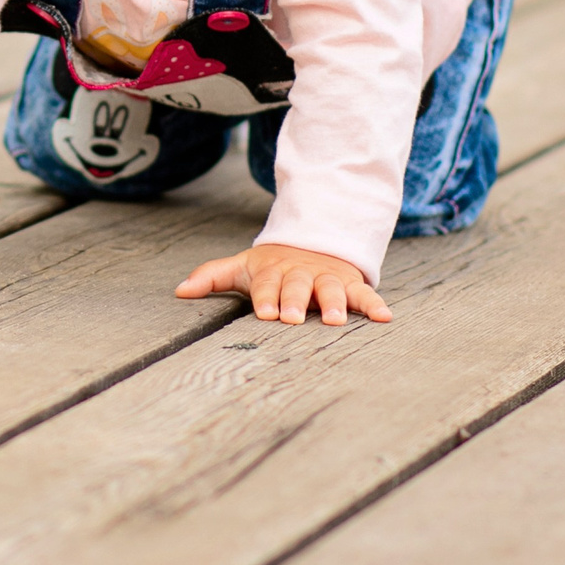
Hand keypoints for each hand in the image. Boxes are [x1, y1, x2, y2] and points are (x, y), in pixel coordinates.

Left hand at [175, 243, 391, 325]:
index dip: (266, 297)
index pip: (266, 285)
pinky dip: (374, 304)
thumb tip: (178, 290)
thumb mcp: (242, 268)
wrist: (311, 243)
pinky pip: (364, 293)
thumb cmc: (270, 268)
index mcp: (272, 272)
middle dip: (295, 301)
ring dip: (333, 303)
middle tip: (293, 318)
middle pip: (297, 287)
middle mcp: (300, 274)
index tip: (265, 313)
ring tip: (335, 320)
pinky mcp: (350, 284)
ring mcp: (327, 278)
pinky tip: (385, 317)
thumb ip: (211, 277)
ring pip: (331, 289)